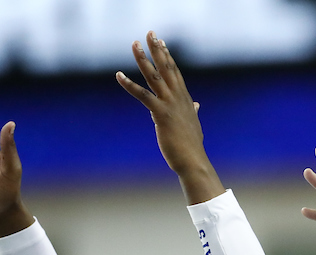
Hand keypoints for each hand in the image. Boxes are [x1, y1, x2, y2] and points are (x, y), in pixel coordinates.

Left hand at [117, 32, 223, 204]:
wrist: (193, 160)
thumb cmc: (191, 146)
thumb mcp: (193, 124)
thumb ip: (193, 112)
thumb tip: (197, 106)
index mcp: (185, 100)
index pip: (175, 72)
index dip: (167, 56)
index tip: (161, 42)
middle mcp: (178, 98)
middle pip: (166, 68)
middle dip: (157, 49)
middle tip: (150, 33)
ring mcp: (170, 104)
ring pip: (154, 76)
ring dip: (143, 59)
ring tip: (134, 44)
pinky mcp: (160, 114)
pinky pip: (142, 95)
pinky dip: (129, 85)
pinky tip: (118, 75)